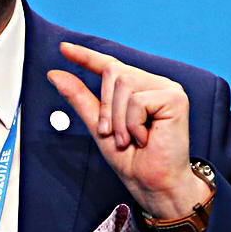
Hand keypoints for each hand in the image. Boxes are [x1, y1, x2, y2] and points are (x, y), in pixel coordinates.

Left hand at [47, 42, 208, 218]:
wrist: (153, 183)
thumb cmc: (132, 159)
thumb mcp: (98, 125)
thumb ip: (80, 98)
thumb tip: (55, 74)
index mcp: (138, 88)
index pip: (109, 65)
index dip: (86, 56)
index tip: (64, 48)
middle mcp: (154, 83)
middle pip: (114, 72)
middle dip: (106, 107)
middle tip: (114, 134)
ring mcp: (167, 88)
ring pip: (124, 85)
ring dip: (119, 120)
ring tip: (131, 139)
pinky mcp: (175, 98)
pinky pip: (137, 101)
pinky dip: (132, 125)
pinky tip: (146, 138)